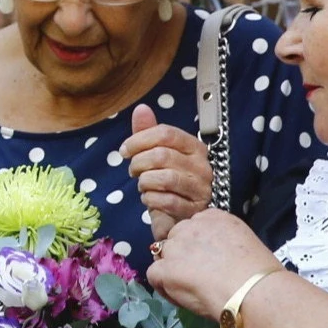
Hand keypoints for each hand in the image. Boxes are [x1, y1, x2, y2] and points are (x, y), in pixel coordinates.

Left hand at [120, 104, 212, 239]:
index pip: (166, 133)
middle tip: (133, 171)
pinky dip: (150, 199)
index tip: (125, 150)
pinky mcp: (194, 210)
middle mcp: (203, 166)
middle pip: (162, 155)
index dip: (139, 139)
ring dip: (145, 182)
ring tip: (143, 185)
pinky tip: (149, 199)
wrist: (177, 218)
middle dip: (139, 162)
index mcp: (195, 148)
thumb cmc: (166, 185)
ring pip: (165, 178)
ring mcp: (201, 189)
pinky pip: (166, 201)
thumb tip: (141, 108)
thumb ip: (148, 133)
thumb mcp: (156, 156)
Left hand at [146, 209, 282, 317]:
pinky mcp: (167, 268)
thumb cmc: (258, 271)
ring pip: (163, 254)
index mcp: (214, 217)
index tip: (205, 259)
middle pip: (176, 237)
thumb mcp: (244, 241)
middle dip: (182, 253)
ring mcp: (177, 246)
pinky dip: (162, 285)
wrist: (253, 289)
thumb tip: (215, 254)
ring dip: (171, 268)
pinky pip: (154, 274)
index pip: (194, 226)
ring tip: (188, 286)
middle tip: (196, 274)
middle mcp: (192, 226)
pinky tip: (179, 294)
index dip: (196, 244)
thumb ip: (224, 241)